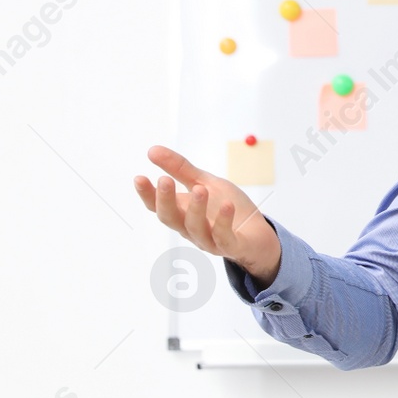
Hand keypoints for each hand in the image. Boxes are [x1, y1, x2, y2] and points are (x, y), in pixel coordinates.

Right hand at [133, 145, 281, 290]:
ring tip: (200, 189)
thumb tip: (152, 151)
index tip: (139, 177)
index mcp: (182, 213)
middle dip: (166, 200)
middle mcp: (190, 229)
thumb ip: (181, 169)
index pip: (157, 206)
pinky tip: (227, 206)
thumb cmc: (228, 207)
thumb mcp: (205, 182)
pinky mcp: (231, 246)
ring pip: (195, 228)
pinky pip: (224, 237)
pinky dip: (224, 221)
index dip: (147, 194)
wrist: (258, 233)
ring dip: (196, 208)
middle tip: (164, 180)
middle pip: (170, 218)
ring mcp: (209, 240)